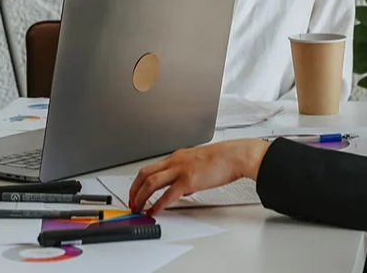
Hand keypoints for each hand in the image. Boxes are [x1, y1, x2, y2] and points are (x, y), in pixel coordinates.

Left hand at [129, 139, 269, 215]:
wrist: (235, 156)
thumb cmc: (222, 159)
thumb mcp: (197, 163)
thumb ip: (185, 174)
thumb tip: (179, 190)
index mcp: (176, 157)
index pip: (150, 168)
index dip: (139, 182)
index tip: (136, 192)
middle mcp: (175, 161)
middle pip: (144, 174)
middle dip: (134, 189)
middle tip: (131, 202)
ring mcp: (180, 170)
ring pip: (151, 182)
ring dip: (141, 197)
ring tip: (138, 207)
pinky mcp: (188, 180)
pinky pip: (168, 194)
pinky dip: (158, 204)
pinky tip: (154, 211)